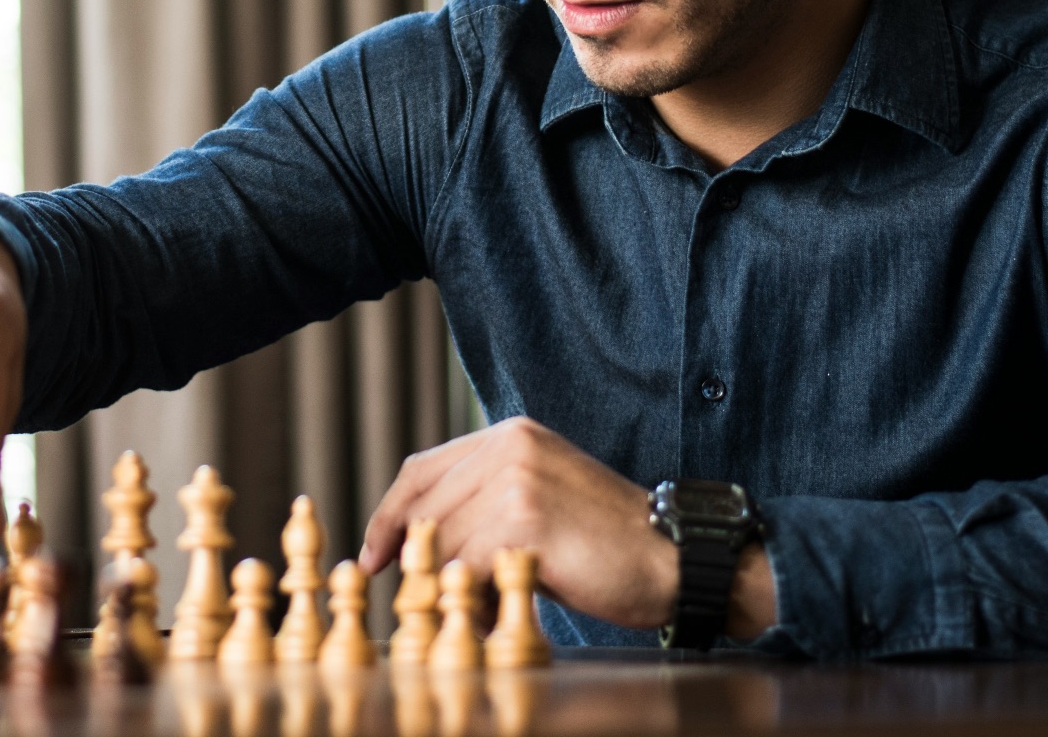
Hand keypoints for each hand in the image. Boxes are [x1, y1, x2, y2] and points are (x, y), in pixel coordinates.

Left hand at [359, 416, 678, 627]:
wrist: (673, 558)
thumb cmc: (605, 541)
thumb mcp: (540, 497)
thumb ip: (484, 497)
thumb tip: (414, 539)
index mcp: (510, 434)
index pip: (420, 470)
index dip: (388, 516)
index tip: (374, 555)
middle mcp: (510, 446)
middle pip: (425, 511)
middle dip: (417, 563)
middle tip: (424, 600)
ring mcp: (516, 480)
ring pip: (444, 545)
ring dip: (452, 588)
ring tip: (481, 608)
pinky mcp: (525, 520)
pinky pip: (468, 569)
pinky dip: (473, 601)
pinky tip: (495, 613)